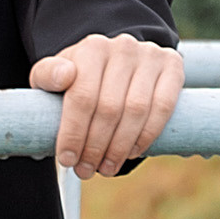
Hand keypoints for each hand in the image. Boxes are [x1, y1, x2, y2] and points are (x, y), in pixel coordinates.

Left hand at [29, 33, 183, 179]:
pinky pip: (163, 107)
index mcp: (91, 48)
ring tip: (106, 167)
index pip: (82, 97)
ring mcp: (150, 55)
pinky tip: (132, 151)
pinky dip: (147, 135)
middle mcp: (122, 47)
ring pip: (136, 111)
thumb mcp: (54, 74)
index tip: (67, 160)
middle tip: (86, 170)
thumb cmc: (80, 76)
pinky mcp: (172, 66)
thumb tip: (63, 77)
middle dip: (95, 147)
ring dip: (120, 147)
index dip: (74, 133)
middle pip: (109, 108)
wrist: (114, 62)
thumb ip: (47, 75)